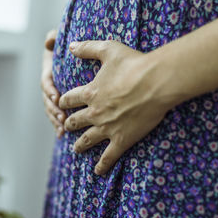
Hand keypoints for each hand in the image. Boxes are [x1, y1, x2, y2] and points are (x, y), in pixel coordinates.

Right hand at [41, 29, 65, 137]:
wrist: (78, 56)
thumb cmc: (69, 45)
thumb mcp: (60, 38)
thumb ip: (53, 37)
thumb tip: (48, 42)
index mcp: (49, 71)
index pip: (46, 82)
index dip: (50, 90)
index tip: (57, 97)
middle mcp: (50, 85)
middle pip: (47, 100)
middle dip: (53, 110)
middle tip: (62, 118)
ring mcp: (55, 96)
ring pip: (52, 110)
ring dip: (55, 120)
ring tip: (63, 128)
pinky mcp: (63, 104)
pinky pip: (58, 115)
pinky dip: (59, 125)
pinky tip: (62, 135)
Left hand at [59, 40, 173, 174]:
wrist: (156, 82)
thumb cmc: (134, 63)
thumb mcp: (108, 49)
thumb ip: (87, 47)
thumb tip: (71, 45)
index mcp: (89, 92)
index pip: (68, 99)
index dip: (63, 101)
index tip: (61, 104)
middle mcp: (94, 112)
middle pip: (74, 121)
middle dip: (69, 124)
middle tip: (67, 126)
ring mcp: (107, 128)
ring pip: (86, 140)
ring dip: (79, 145)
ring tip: (75, 149)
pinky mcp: (122, 139)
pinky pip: (108, 157)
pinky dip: (102, 165)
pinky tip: (97, 172)